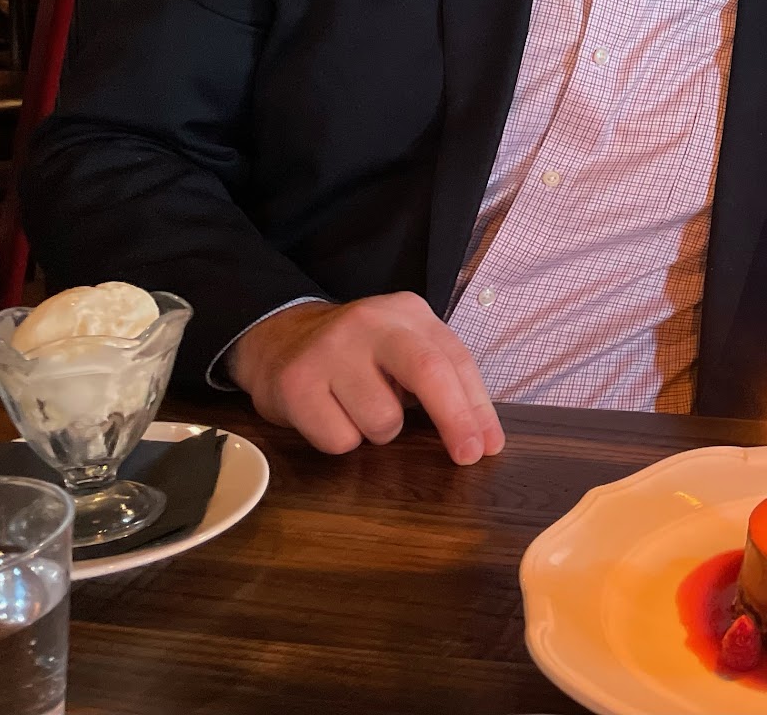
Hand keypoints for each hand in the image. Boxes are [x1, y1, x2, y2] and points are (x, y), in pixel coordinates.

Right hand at [227, 293, 504, 464]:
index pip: (455, 359)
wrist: (276, 341)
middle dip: (456, 419)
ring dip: (379, 433)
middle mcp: (371, 322)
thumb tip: (480, 436)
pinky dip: (342, 440)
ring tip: (359, 410)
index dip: (478, 406)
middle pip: (428, 371)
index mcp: (407, 312)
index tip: (489, 444)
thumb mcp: (401, 349)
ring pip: (382, 420)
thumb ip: (439, 377)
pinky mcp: (295, 381)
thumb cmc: (356, 357)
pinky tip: (329, 415)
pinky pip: (339, 440)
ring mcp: (330, 349)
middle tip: (468, 455)